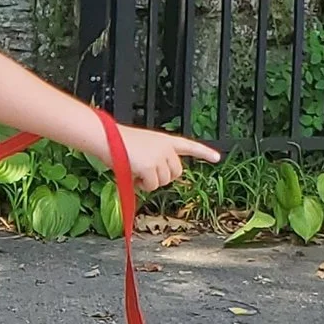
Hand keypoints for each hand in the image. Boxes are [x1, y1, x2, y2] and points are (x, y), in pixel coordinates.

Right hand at [106, 125, 222, 192]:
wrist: (106, 138)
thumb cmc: (117, 143)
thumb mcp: (142, 148)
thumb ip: (154, 159)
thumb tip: (154, 179)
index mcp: (165, 140)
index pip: (189, 146)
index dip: (204, 153)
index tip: (217, 158)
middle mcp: (166, 148)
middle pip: (176, 173)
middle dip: (163, 178)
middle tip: (146, 174)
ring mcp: (159, 157)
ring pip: (164, 182)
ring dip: (150, 182)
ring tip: (136, 172)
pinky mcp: (150, 167)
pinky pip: (152, 186)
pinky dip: (142, 186)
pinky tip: (133, 176)